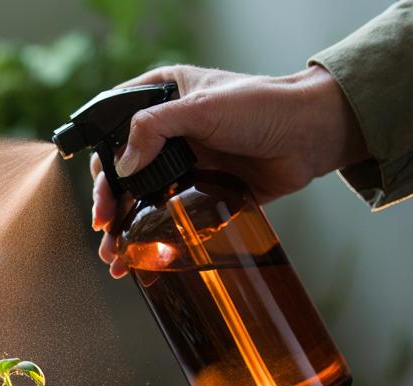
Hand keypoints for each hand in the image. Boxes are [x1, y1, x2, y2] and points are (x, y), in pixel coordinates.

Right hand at [93, 64, 367, 277]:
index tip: (102, 196)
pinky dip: (156, 239)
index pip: (113, 133)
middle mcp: (168, 132)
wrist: (311, 133)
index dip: (101, 166)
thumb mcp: (201, 107)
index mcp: (161, 99)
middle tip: (105, 231)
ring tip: (116, 257)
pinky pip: (172, 217)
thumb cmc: (262, 105)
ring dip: (127, 229)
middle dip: (110, 206)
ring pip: (143, 200)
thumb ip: (154, 129)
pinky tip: (143, 258)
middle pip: (123, 173)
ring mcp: (185, 163)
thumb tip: (122, 168)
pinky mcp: (203, 191)